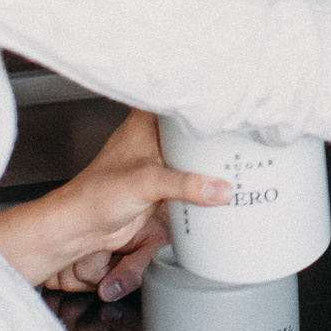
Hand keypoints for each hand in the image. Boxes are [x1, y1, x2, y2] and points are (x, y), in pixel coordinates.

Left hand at [0, 109, 229, 297]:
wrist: (79, 227)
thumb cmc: (95, 195)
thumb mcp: (146, 182)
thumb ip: (186, 184)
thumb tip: (221, 189)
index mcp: (149, 121)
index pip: (189, 102)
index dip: (215, 104)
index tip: (242, 108)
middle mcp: (157, 137)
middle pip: (201, 130)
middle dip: (223, 140)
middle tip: (251, 142)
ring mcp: (162, 162)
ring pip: (200, 156)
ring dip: (217, 164)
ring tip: (246, 164)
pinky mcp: (165, 186)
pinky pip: (195, 181)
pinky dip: (209, 185)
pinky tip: (225, 185)